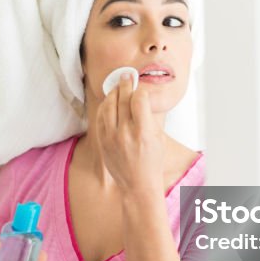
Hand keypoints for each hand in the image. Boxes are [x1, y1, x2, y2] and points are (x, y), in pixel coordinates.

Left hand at [96, 72, 164, 194]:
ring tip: (117, 86)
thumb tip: (142, 98)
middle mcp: (126, 133)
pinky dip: (105, 106)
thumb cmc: (152, 162)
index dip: (140, 90)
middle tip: (127, 76)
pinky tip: (109, 101)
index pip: (139, 99)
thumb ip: (149, 117)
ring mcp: (112, 137)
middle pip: (122, 99)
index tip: (141, 87)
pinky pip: (100, 117)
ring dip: (113, 92)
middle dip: (125, 84)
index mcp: (143, 131)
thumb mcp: (158, 138)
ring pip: (108, 105)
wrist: (138, 185)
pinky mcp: (103, 142)